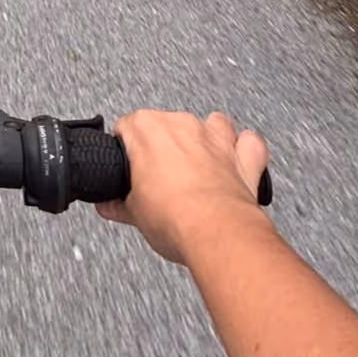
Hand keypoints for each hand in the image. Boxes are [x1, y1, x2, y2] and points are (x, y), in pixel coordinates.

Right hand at [96, 110, 269, 263]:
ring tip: (198, 162)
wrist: (216, 233)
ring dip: (205, 139)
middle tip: (158, 177)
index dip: (125, 147)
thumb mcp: (134, 213)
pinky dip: (243, 149)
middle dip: (163, 145)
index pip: (126, 126)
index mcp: (148, 129)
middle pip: (168, 123)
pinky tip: (235, 160)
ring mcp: (215, 138)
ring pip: (211, 123)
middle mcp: (182, 125)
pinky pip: (248, 142)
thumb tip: (108, 204)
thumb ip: (118, 204)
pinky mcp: (243, 156)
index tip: (127, 165)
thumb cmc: (175, 218)